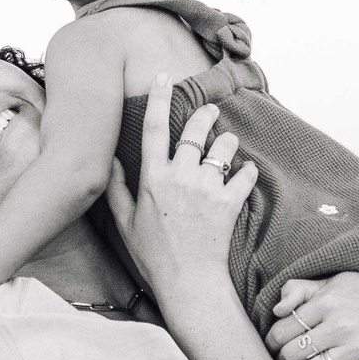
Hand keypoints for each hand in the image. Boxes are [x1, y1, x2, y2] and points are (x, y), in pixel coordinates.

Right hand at [104, 76, 259, 304]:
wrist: (188, 282)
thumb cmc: (153, 255)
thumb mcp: (125, 223)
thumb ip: (117, 188)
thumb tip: (111, 160)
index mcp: (152, 178)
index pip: (153, 128)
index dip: (158, 98)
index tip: (164, 77)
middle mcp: (179, 176)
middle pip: (194, 130)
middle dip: (204, 114)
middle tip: (210, 110)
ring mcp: (206, 188)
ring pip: (223, 149)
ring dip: (227, 143)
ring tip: (227, 146)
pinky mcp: (229, 202)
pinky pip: (245, 175)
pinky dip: (247, 172)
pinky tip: (244, 175)